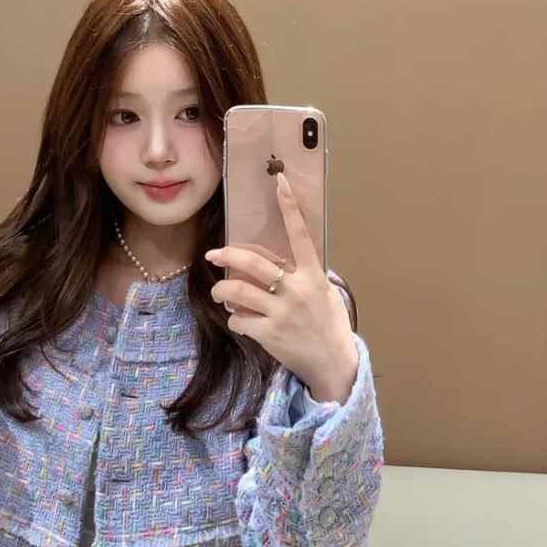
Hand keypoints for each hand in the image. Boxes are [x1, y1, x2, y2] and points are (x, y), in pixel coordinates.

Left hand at [207, 174, 358, 403]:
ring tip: (220, 293)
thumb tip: (280, 261)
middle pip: (254, 263)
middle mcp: (297, 290)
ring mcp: (282, 313)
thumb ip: (304, 276)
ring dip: (222, 291)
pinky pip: (239, 320)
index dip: (289, 207)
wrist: (334, 364)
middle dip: (227, 255)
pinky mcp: (270, 335)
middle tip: (213, 255)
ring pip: (238, 291)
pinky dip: (235, 319)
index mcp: (313, 276)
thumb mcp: (325, 294)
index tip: (279, 182)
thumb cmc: (330, 326)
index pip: (300, 235)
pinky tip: (240, 322)